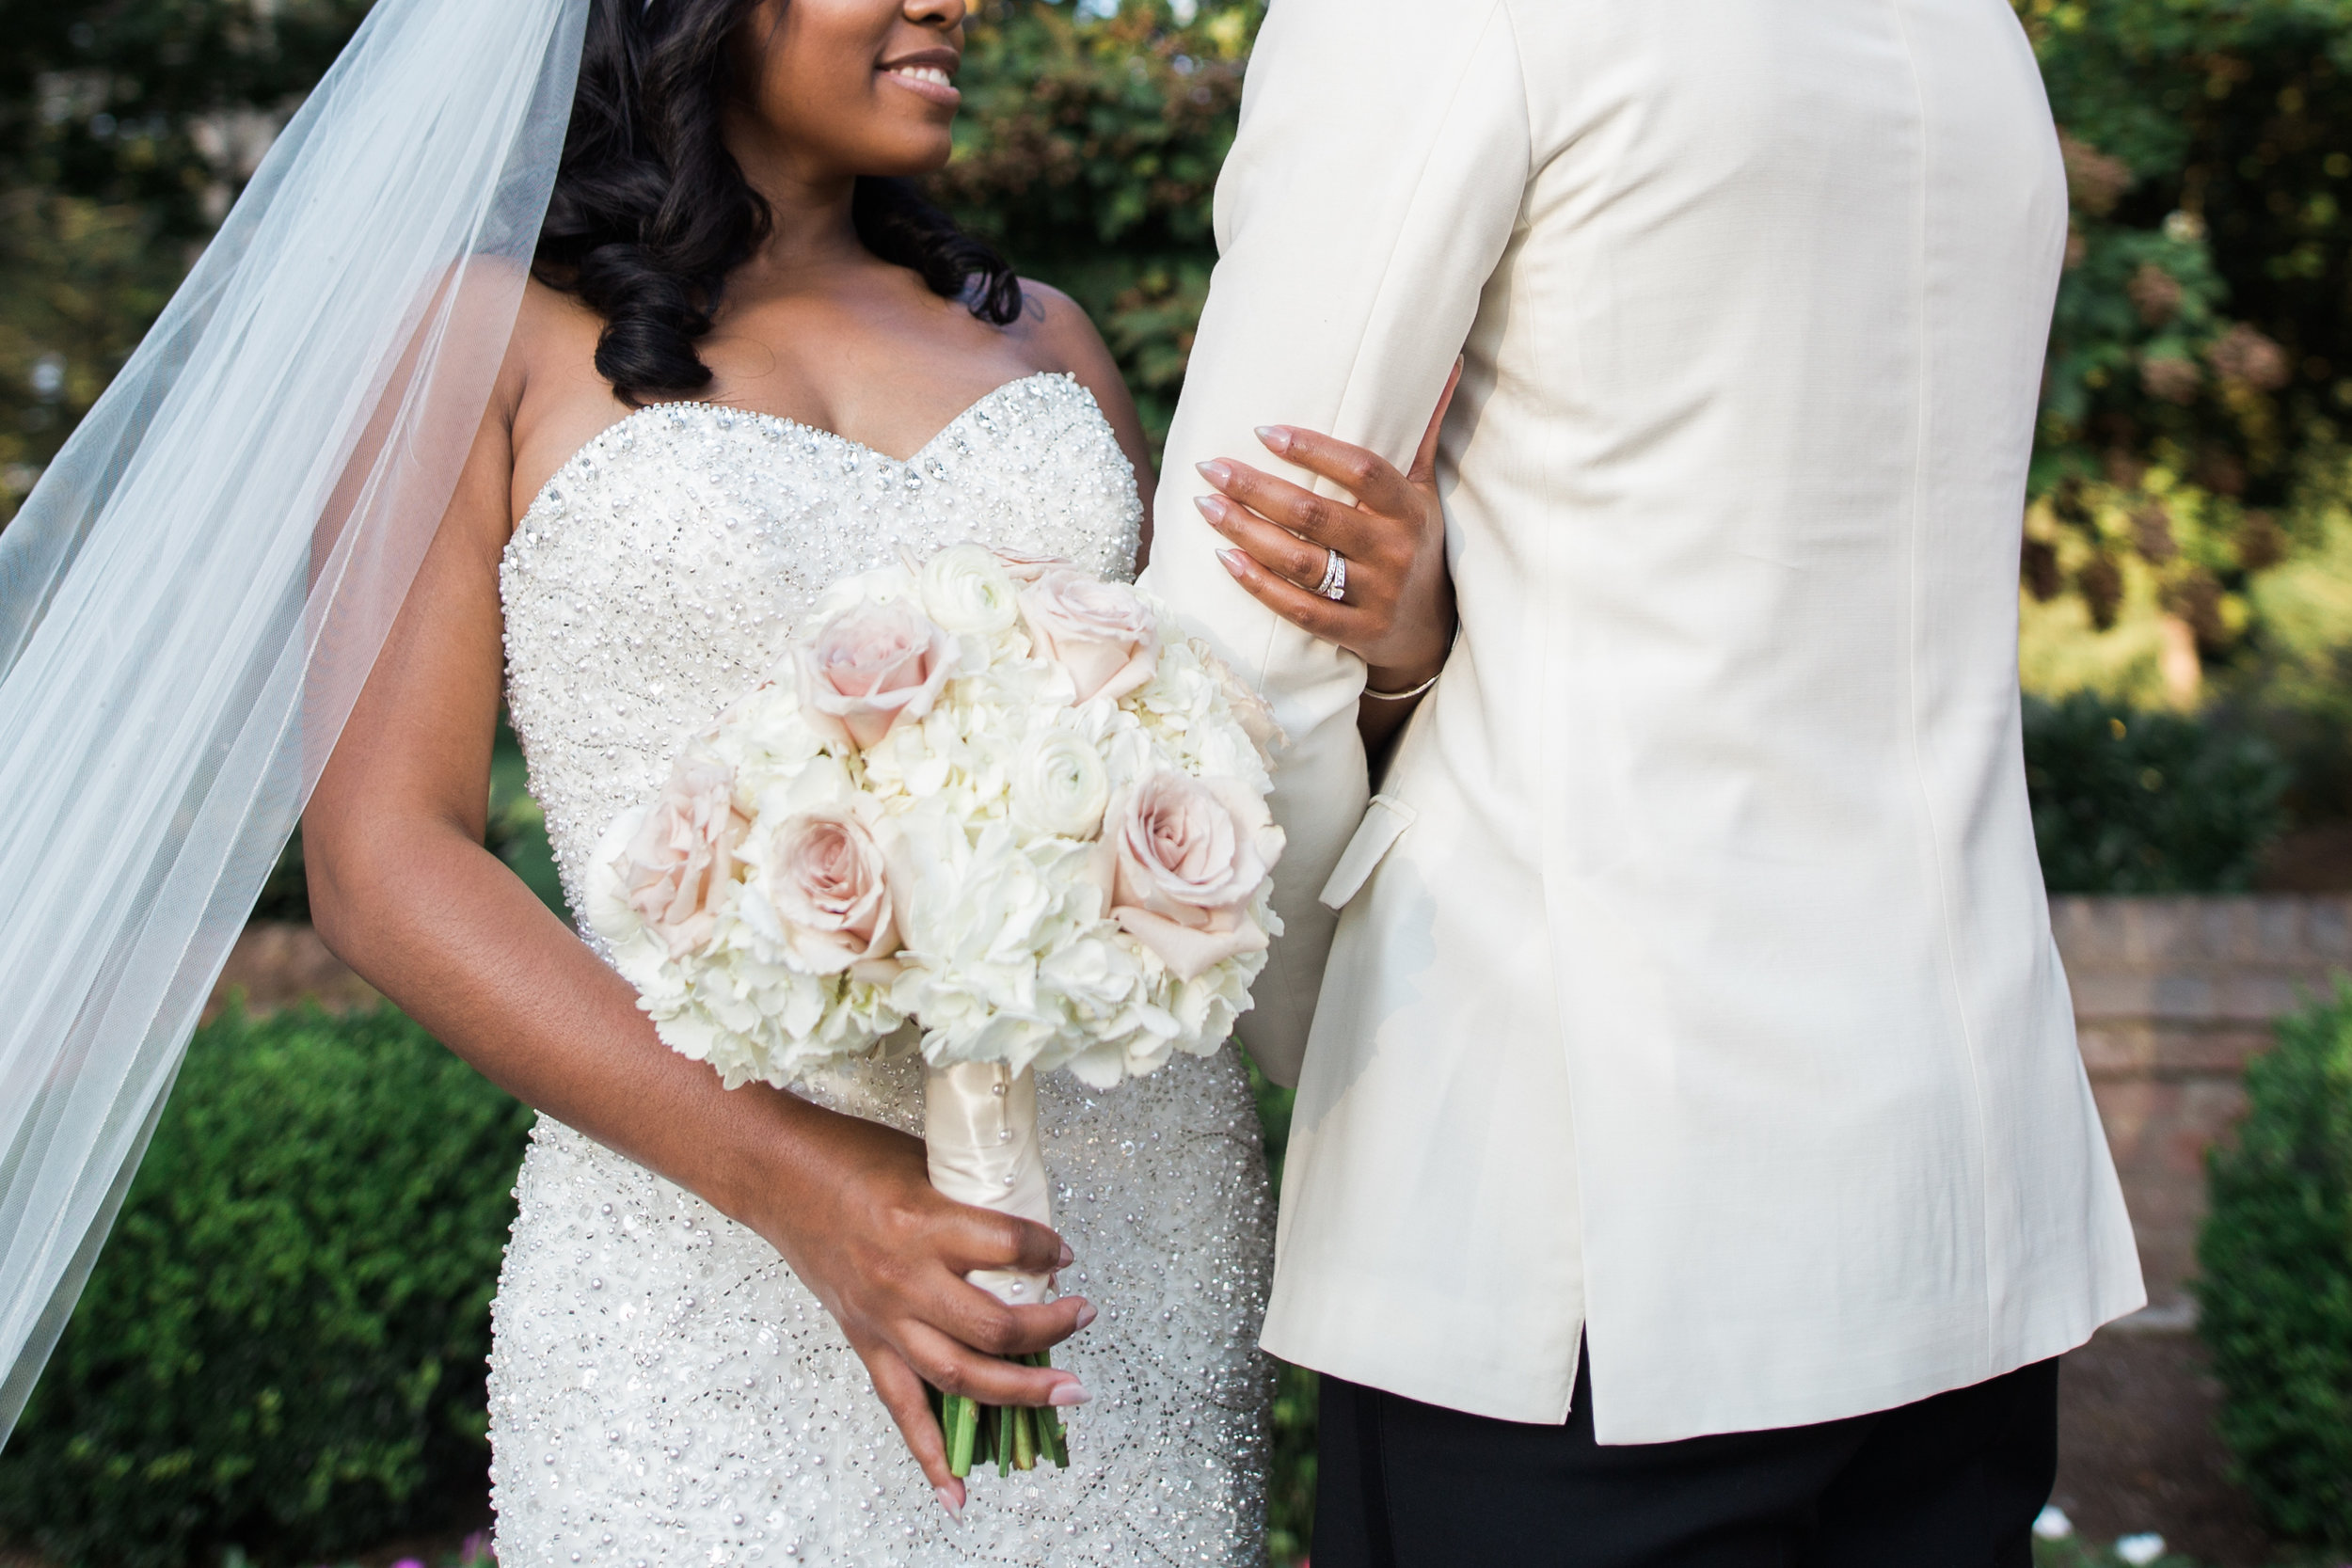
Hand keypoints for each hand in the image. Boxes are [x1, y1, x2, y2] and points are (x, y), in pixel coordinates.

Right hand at [739, 1099, 1093, 1518]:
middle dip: (1052, 1329)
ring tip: (1065, 1395)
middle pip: (995, 1327)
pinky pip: (902, 1410)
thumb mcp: (925, 1163)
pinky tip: (958, 1492)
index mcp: (924, 1223)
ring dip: (1020, 1392)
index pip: (1009, 1247)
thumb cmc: (851, 1158)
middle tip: (1084, 1317)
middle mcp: (906, 1280)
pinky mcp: (866, 1342)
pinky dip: (930, 1456)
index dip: (1047, 1249)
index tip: (1062, 1252)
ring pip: (960, 1377)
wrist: (778, 1178)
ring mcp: (884, 1319)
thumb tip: (1025, 1231)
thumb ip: (972, 1201)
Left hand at [1194, 361, 1462, 689]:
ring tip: (1205, 505)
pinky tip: (1224, 559)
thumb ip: (1421, 432)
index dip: (1313, 450)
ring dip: (1246, 532)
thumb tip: (1446, 365)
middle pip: (1316, 516)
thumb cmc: (1416, 543)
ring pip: (1300, 562)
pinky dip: (1259, 584)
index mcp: (1407, 509)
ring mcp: (1374, 596)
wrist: (1430, 630)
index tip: (1264, 431)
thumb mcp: (1422, 491)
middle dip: (1256, 489)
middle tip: (1209, 467)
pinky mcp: (1356, 634)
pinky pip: (1299, 609)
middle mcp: (1393, 551)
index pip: (1361, 471)